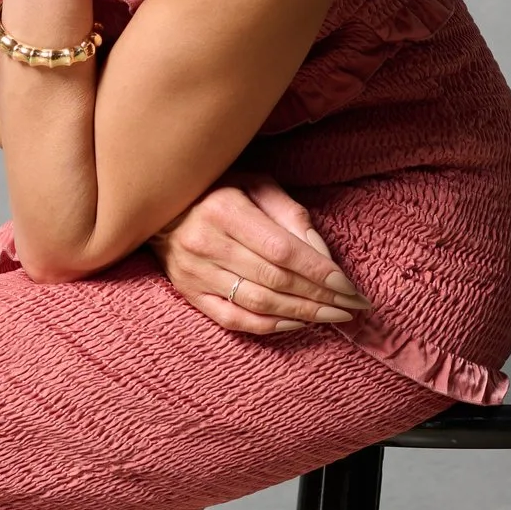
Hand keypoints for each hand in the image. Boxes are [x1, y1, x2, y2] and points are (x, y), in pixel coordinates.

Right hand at [150, 175, 370, 337]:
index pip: (283, 250)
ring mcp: (194, 272)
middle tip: (352, 307)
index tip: (350, 286)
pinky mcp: (189, 292)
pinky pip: (233, 319)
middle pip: (275, 280)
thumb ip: (290, 213)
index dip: (320, 271)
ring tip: (333, 317)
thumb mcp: (254, 183)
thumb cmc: (216, 188)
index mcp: (225, 210)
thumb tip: (322, 255)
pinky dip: (268, 326)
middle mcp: (207, 243)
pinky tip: (296, 323)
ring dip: (302, 314)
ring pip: (258, 303)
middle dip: (320, 297)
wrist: (157, 203)